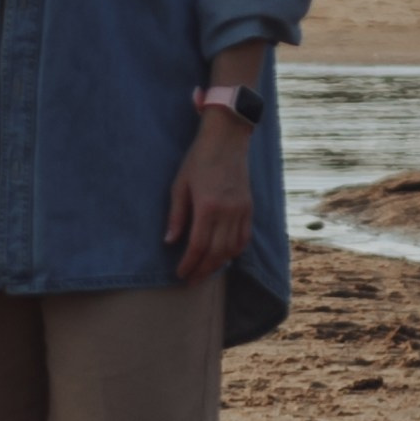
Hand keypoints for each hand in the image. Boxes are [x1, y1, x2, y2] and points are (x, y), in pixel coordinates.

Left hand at [164, 117, 255, 283]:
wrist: (226, 140)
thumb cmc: (198, 160)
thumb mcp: (180, 185)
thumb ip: (176, 215)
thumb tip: (170, 241)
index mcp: (208, 206)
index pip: (199, 245)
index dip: (190, 263)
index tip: (180, 273)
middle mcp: (228, 212)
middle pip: (217, 252)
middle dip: (203, 269)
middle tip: (191, 280)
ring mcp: (241, 210)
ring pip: (233, 248)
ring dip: (219, 264)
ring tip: (205, 271)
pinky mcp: (249, 208)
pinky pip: (245, 237)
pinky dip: (234, 251)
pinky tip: (224, 256)